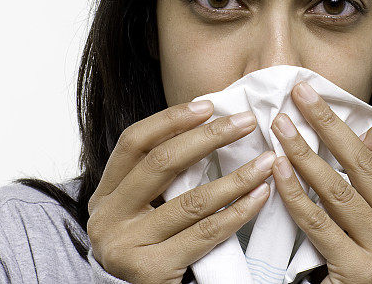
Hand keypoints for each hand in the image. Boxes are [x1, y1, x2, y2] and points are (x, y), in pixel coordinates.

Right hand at [86, 100, 274, 283]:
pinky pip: (205, 233)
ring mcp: (126, 246)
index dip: (170, 120)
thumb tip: (209, 123)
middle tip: (246, 122)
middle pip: (161, 163)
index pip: (133, 142)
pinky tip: (260, 196)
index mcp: (105, 195)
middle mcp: (107, 218)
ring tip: (266, 162)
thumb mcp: (144, 209)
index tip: (208, 105)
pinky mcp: (151, 271)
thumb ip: (163, 176)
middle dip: (209, 138)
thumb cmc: (155, 249)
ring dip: (236, 177)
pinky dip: (238, 212)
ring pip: (191, 201)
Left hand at [270, 81, 371, 283]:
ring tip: (280, 128)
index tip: (356, 127)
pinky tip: (277, 170)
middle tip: (301, 95)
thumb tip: (334, 133)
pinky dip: (294, 192)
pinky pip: (319, 222)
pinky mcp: (360, 272)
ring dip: (303, 153)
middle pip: (366, 163)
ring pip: (339, 190)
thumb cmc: (355, 262)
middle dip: (329, 124)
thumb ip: (363, 184)